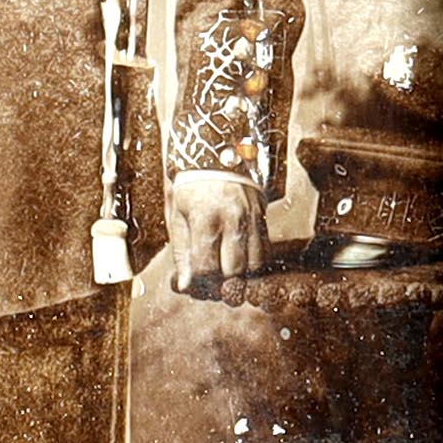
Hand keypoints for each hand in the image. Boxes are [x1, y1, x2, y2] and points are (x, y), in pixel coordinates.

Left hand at [166, 170, 268, 295]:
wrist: (217, 155)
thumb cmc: (191, 188)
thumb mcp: (177, 216)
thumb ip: (181, 253)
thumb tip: (185, 286)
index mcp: (205, 218)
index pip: (206, 268)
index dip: (198, 283)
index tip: (192, 282)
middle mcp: (232, 219)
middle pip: (233, 271)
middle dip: (220, 281)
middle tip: (209, 278)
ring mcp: (252, 218)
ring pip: (254, 265)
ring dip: (239, 273)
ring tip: (225, 269)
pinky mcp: (263, 217)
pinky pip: (265, 252)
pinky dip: (253, 262)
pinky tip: (239, 258)